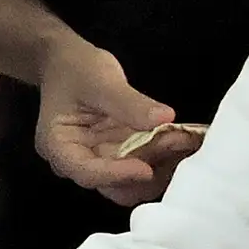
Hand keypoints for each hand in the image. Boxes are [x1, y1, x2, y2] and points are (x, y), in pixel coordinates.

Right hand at [36, 42, 188, 205]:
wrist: (69, 62)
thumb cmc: (74, 69)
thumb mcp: (99, 80)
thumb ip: (128, 102)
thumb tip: (164, 118)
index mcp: (60, 148)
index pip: (87, 173)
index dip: (117, 175)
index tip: (147, 168)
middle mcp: (81, 162)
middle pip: (114, 186)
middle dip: (148, 171)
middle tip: (177, 146)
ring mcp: (104, 161)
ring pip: (135, 181)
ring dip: (163, 165)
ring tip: (188, 140)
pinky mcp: (122, 155)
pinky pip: (145, 164)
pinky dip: (165, 155)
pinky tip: (186, 138)